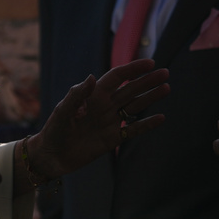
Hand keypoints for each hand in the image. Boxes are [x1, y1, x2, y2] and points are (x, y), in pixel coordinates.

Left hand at [29, 59, 168, 178]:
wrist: (52, 156)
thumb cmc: (54, 130)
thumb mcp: (63, 111)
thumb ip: (77, 94)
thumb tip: (92, 77)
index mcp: (93, 95)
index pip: (117, 77)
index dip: (133, 69)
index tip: (150, 63)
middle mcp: (104, 105)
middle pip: (130, 89)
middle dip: (147, 81)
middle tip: (165, 73)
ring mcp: (110, 121)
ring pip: (134, 106)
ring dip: (150, 97)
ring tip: (166, 88)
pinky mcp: (112, 139)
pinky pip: (133, 129)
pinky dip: (146, 124)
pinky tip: (160, 118)